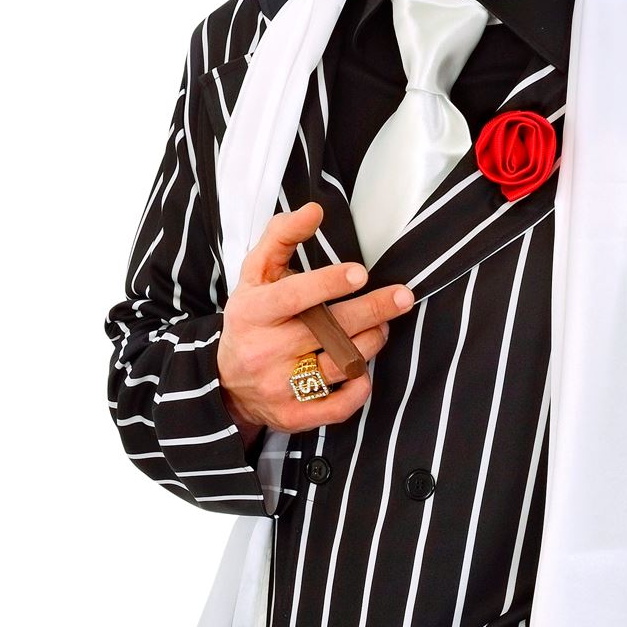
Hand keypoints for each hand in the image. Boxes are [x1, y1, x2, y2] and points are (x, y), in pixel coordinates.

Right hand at [217, 202, 414, 435]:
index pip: (292, 297)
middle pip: (328, 332)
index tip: (360, 273)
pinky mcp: (294, 416)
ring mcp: (279, 387)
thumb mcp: (255, 274)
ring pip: (341, 365)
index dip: (327, 284)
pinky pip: (339, 406)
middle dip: (372, 312)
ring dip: (371, 342)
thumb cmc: (251, 317)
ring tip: (381, 326)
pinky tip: (364, 370)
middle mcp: (264, 352)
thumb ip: (282, 236)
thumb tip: (314, 210)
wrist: (224, 381)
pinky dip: (359, 387)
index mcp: (253, 312)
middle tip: (402, 296)